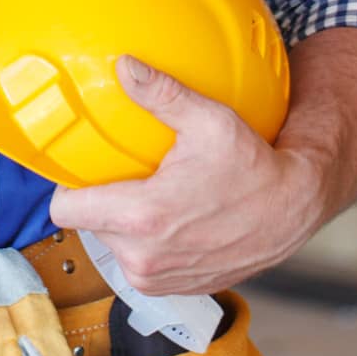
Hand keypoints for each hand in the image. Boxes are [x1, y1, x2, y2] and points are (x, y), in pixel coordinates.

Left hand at [46, 56, 329, 296]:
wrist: (291, 211)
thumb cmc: (253, 166)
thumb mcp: (208, 120)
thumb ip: (160, 93)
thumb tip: (124, 66)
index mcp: (142, 218)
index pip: (65, 211)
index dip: (67, 187)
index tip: (78, 168)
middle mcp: (143, 258)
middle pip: (90, 225)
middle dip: (100, 200)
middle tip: (124, 173)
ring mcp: (159, 279)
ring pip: (114, 245)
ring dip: (124, 224)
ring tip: (148, 192)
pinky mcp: (175, 289)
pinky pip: (141, 262)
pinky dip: (148, 242)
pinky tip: (170, 216)